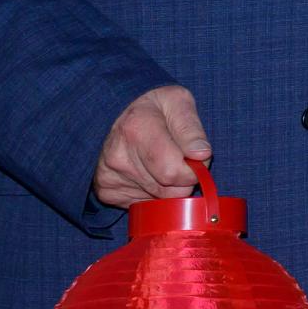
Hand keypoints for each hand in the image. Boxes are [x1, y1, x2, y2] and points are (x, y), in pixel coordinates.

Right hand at [94, 85, 211, 207]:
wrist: (121, 113)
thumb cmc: (156, 108)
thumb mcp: (179, 102)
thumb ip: (191, 129)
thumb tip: (201, 155)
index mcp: (136, 128)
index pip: (174, 172)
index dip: (193, 170)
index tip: (195, 156)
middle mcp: (117, 156)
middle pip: (168, 190)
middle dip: (184, 179)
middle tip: (179, 158)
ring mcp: (108, 176)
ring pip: (158, 200)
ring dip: (169, 187)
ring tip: (161, 162)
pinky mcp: (106, 192)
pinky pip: (144, 205)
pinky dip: (153, 193)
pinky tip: (147, 173)